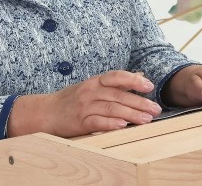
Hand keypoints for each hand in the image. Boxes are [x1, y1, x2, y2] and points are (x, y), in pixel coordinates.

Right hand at [7, 70, 162, 137]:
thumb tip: (140, 76)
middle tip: (156, 109)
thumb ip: (116, 82)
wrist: (46, 112)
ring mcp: (84, 107)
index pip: (116, 76)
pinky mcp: (79, 122)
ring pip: (111, 108)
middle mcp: (90, 91)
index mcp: (95, 81)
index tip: (149, 86)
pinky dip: (110, 124)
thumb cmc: (72, 99)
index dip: (133, 80)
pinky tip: (122, 126)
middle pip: (118, 95)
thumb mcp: (93, 86)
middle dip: (140, 102)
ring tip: (146, 120)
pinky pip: (97, 122)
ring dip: (131, 114)